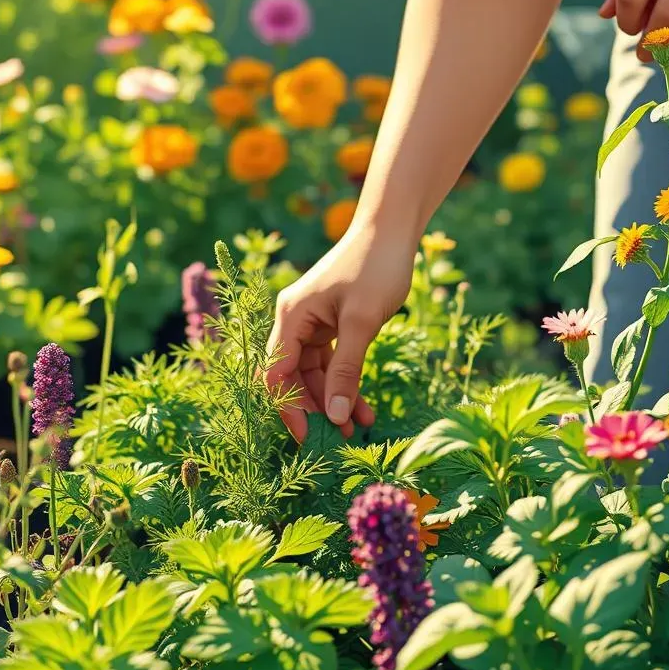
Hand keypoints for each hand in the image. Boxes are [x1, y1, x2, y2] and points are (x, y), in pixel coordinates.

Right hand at [264, 220, 413, 442]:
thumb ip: (346, 370)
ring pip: (315, 373)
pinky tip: (363, 407)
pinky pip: (332, 361)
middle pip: (293, 377)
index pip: (275, 374)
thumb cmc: (375, 267)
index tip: (309, 438)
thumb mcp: (362, 323)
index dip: (288, 409)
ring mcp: (312, 322)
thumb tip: (334, 416)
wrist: (393, 229)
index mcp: (291, 316)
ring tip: (357, 428)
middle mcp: (294, 320)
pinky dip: (346, 382)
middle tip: (339, 440)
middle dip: (315, 409)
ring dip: (334, 400)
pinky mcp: (331, 322)